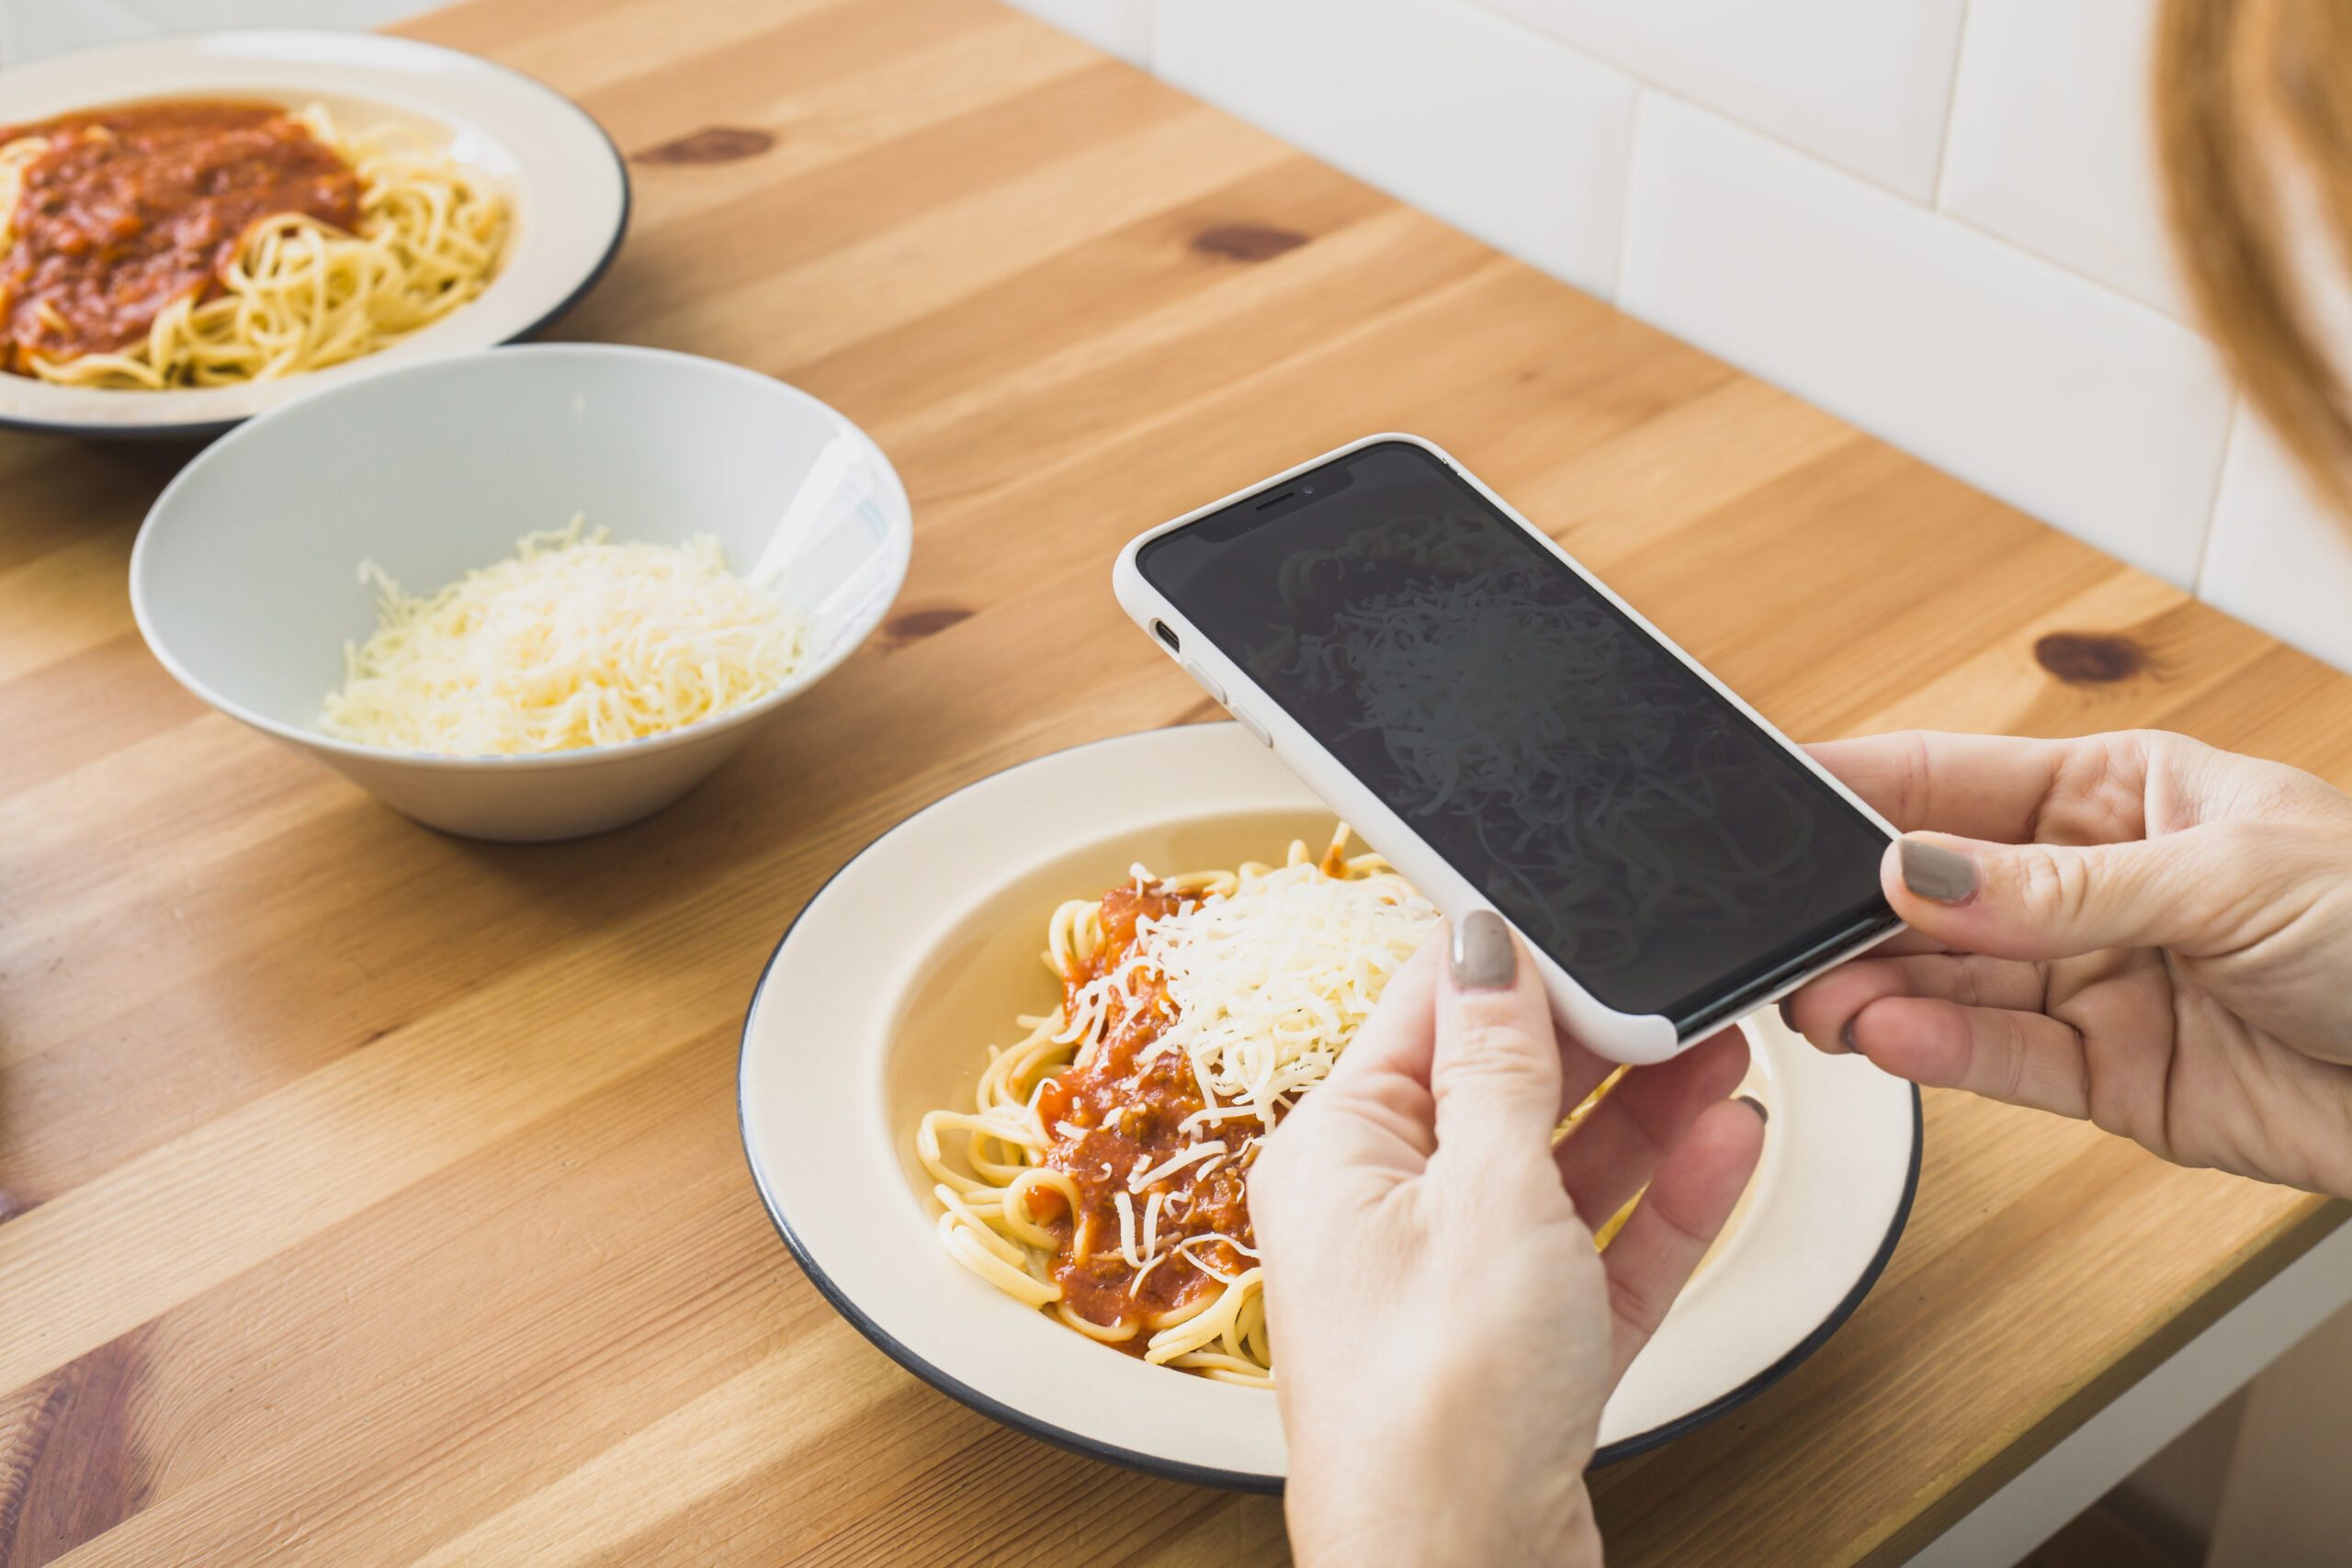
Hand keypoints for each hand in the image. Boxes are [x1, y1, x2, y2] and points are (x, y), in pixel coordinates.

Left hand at [1252, 912, 1765, 1567]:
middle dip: (1598, 1038)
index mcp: (1335, 1154)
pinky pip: (1600, 1252)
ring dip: (1647, 1113)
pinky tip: (1724, 1149)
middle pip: (1502, 1088)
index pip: (1424, 1016)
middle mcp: (1385, 1214)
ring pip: (1562, 1169)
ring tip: (1724, 1049)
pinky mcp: (1525, 1350)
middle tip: (1684, 989)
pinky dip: (1661, 1205)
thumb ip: (1501, 1065)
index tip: (1589, 925)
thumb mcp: (1484, 1193)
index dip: (1511, 965)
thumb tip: (1485, 948)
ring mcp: (1458, 1285)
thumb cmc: (1434, 1407)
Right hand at [1787, 730, 2351, 1194]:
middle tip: (1786, 931)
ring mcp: (2096, 983)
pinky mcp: (2110, 1079)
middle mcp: (2093, 887)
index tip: (1775, 801)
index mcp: (2122, 796)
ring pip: (1954, 981)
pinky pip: (2004, 1060)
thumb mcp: (2228, 878)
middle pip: (1938, 890)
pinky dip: (1942, 1051)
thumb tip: (1920, 874)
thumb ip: (2060, 892)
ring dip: (1880, 986)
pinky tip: (1892, 1035)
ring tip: (1826, 996)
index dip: (1863, 788)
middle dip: (1855, 908)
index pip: (1958, 781)